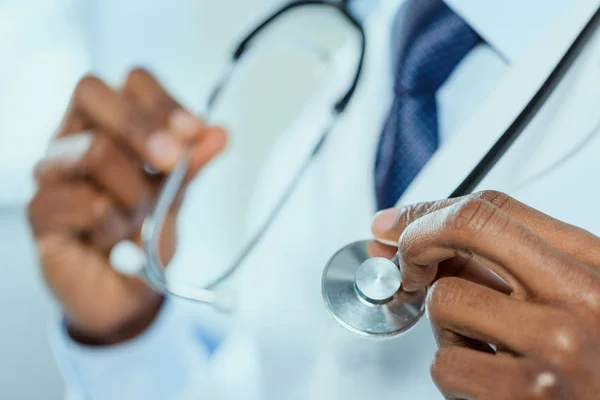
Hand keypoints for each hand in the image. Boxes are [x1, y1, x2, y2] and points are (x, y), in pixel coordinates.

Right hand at [28, 69, 226, 344]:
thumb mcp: (176, 194)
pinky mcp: (41, 209)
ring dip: (135, 192)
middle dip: (142, 127)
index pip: (132, 82)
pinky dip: (117, 226)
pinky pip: (88, 202)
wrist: (127, 292)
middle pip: (93, 92)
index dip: (164, 102)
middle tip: (170, 162)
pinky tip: (114, 242)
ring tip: (139, 221)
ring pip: (97, 150)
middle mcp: (75, 136)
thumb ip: (192, 163)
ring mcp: (52, 170)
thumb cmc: (145, 233)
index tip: (194, 132)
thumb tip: (219, 133)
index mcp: (111, 123)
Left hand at [371, 191, 599, 398]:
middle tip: (405, 266)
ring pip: (444, 300)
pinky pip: (446, 364)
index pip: (492, 208)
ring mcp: (555, 344)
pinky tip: (484, 381)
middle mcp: (579, 295)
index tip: (398, 224)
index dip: (429, 212)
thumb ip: (511, 264)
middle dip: (415, 240)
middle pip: (465, 227)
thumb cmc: (596, 364)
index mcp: (590, 264)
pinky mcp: (526, 393)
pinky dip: (452, 374)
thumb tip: (429, 241)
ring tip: (478, 346)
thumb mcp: (571, 298)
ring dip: (444, 326)